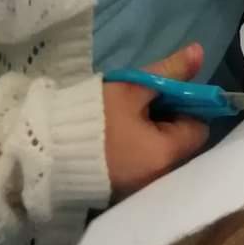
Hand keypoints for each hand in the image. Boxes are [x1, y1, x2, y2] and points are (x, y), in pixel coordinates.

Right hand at [103, 41, 209, 196]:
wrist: (43, 152)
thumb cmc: (93, 118)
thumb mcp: (134, 88)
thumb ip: (170, 71)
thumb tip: (200, 51)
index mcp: (165, 157)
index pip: (198, 128)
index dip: (186, 107)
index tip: (164, 94)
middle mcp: (157, 179)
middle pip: (179, 143)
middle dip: (167, 120)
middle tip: (141, 104)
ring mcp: (137, 189)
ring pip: (158, 153)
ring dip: (150, 134)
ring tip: (124, 119)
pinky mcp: (118, 192)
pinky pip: (140, 166)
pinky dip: (135, 150)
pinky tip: (115, 137)